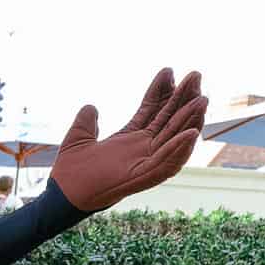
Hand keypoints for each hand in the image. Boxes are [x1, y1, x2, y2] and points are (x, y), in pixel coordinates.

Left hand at [52, 69, 205, 211]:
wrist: (62, 194)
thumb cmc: (69, 172)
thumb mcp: (79, 137)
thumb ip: (86, 121)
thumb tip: (90, 107)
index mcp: (130, 140)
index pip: (152, 111)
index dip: (161, 91)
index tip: (168, 70)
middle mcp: (142, 150)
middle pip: (169, 120)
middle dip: (183, 98)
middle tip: (196, 75)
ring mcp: (144, 163)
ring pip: (174, 138)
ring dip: (190, 120)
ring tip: (202, 99)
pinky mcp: (143, 177)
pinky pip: (167, 163)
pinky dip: (180, 148)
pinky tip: (192, 132)